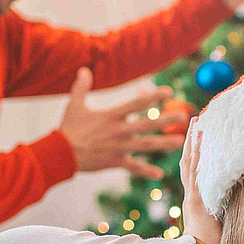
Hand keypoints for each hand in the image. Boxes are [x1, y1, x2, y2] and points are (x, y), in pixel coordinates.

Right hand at [59, 68, 186, 178]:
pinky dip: (146, 171)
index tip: (168, 92)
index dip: (153, 97)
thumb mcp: (74, 105)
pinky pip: (133, 167)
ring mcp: (118, 147)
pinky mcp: (115, 161)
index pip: (137, 104)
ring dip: (164, 144)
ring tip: (180, 142)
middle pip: (147, 124)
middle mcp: (119, 131)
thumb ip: (81, 86)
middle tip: (183, 117)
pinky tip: (159, 175)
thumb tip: (83, 69)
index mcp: (111, 116)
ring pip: (146, 145)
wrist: (61, 153)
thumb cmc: (68, 128)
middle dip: (166, 120)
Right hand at [175, 118, 219, 243]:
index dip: (199, 156)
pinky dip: (197, 154)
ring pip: (192, 163)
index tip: (203, 138)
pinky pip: (196, 172)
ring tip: (195, 123)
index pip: (198, 174)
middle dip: (193, 142)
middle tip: (195, 122)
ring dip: (193, 142)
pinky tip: (198, 139)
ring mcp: (194, 197)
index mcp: (199, 202)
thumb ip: (232, 214)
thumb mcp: (225, 227)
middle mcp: (194, 196)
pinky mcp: (197, 200)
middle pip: (191, 163)